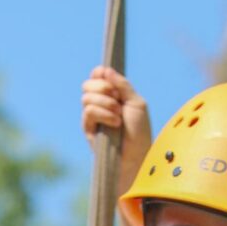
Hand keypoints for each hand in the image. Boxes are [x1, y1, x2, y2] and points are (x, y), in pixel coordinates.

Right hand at [82, 66, 151, 196]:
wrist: (136, 155)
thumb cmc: (139, 131)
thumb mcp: (136, 103)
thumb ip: (122, 84)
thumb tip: (105, 70)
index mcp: (112, 95)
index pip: (97, 76)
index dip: (100, 74)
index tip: (111, 80)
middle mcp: (100, 104)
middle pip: (88, 84)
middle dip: (103, 87)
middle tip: (117, 99)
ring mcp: (93, 117)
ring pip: (86, 97)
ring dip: (105, 102)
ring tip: (119, 115)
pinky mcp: (88, 129)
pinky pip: (88, 111)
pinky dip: (103, 113)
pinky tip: (115, 123)